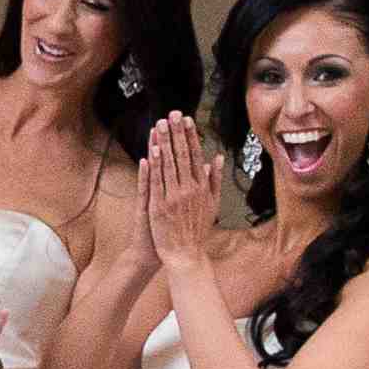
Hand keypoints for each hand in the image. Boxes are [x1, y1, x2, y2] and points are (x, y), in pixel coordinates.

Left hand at [138, 111, 224, 273]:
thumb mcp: (212, 204)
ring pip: (168, 165)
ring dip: (164, 143)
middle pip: (181, 156)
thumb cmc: (197, 230)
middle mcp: (189, 189)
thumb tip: (216, 158)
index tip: (187, 120)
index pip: (195, 155)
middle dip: (176, 133)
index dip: (190, 136)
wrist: (186, 254)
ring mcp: (173, 197)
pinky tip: (152, 151)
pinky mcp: (159, 205)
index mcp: (202, 187)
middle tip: (172, 114)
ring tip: (160, 125)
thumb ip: (214, 180)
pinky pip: (156, 182)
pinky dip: (154, 166)